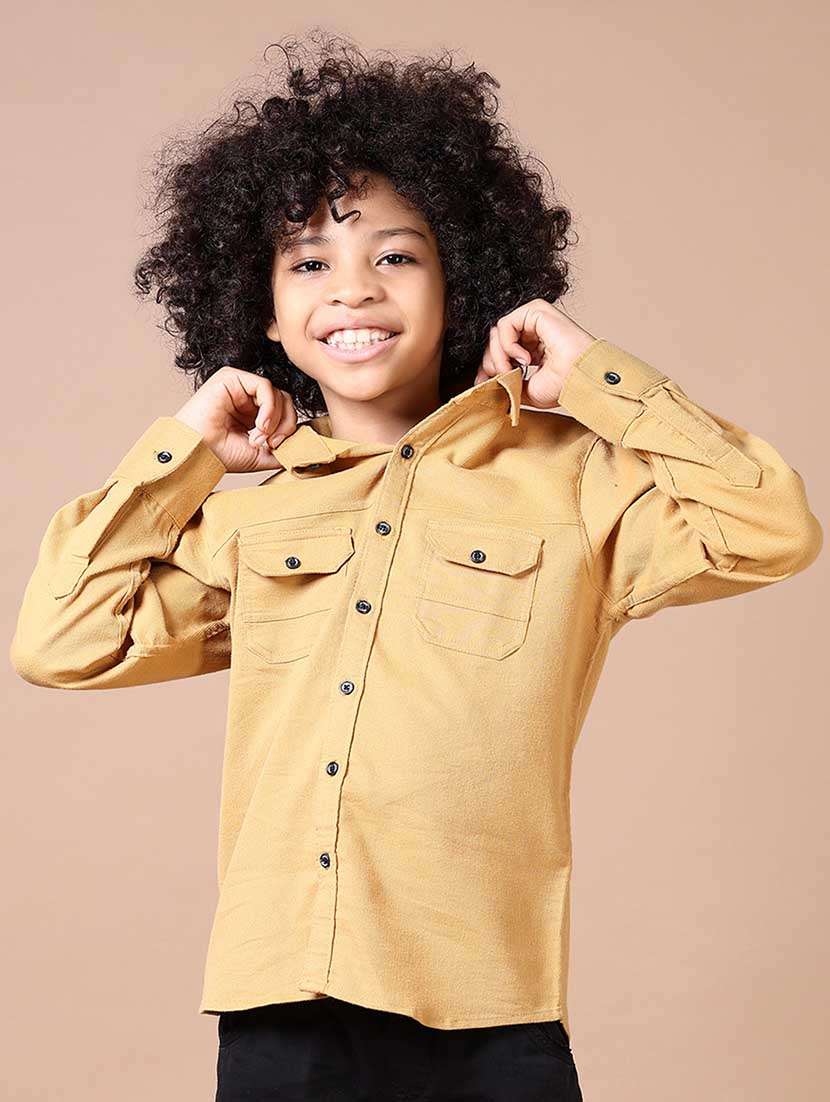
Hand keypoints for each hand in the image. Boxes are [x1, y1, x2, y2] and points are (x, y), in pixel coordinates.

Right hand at [174, 366, 297, 472]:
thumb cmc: (219, 455)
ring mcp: (239, 386)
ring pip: (278, 393)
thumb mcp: (260, 455)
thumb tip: (305, 443)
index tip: (276, 448)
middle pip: (285, 401)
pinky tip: (259, 425)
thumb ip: (282, 447)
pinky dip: (269, 408)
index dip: (287, 429)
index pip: (285, 412)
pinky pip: (265, 386)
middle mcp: (246, 397)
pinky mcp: (232, 377)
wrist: (195, 454)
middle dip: (285, 424)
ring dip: (275, 419)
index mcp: (252, 413)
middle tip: (271, 443)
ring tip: (259, 437)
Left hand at [474, 299, 597, 408]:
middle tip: (501, 378)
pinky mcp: (536, 311)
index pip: (500, 351)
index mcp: (531, 347)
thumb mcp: (524, 390)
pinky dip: (507, 345)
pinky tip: (524, 359)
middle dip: (490, 362)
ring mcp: (534, 319)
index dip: (488, 366)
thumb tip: (483, 381)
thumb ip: (505, 382)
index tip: (483, 383)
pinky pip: (505, 325)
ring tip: (512, 371)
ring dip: (498, 356)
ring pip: (497, 332)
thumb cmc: (561, 386)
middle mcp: (532, 331)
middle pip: (495, 341)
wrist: (579, 379)